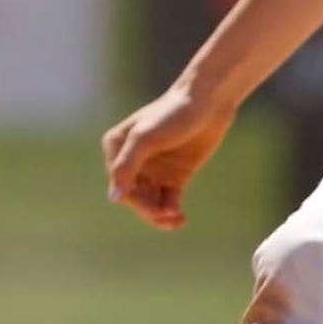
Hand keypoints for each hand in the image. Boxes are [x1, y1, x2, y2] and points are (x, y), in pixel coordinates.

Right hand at [101, 81, 240, 230]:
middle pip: (135, 195)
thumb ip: (126, 166)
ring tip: (176, 221)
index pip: (120, 183)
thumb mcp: (145, 138)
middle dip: (150, 210)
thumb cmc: (172, 114)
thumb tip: (113, 198)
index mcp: (116, 148)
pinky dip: (172, 211)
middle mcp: (132, 161)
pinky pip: (169, 200)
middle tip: (168, 218)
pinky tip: (180, 219)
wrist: (209, 102)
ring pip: (151, 201)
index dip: (134, 200)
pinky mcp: (176, 175)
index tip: (155, 210)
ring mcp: (154, 169)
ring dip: (160, 215)